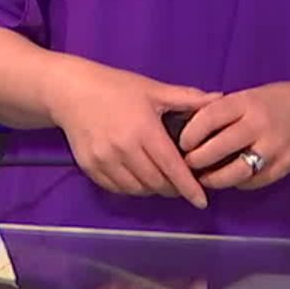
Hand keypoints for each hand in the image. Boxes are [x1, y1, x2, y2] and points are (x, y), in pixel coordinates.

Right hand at [44, 55, 219, 207]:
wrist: (71, 91)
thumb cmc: (116, 87)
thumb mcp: (152, 89)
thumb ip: (186, 98)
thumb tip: (218, 99)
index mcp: (144, 129)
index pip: (172, 167)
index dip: (189, 187)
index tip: (202, 201)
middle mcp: (124, 148)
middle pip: (156, 183)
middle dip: (172, 188)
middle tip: (179, 183)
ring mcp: (104, 159)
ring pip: (137, 189)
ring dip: (152, 189)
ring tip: (159, 180)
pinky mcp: (90, 166)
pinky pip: (117, 188)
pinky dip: (131, 188)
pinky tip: (137, 178)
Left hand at [182, 80, 289, 191]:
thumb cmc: (279, 100)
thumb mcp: (250, 95)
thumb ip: (225, 110)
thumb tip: (189, 126)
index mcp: (247, 102)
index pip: (209, 118)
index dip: (190, 134)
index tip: (181, 143)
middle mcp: (260, 124)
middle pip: (219, 147)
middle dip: (197, 160)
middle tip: (187, 163)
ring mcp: (274, 147)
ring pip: (236, 172)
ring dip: (215, 179)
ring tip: (204, 178)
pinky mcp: (285, 166)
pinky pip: (254, 181)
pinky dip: (238, 183)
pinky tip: (230, 179)